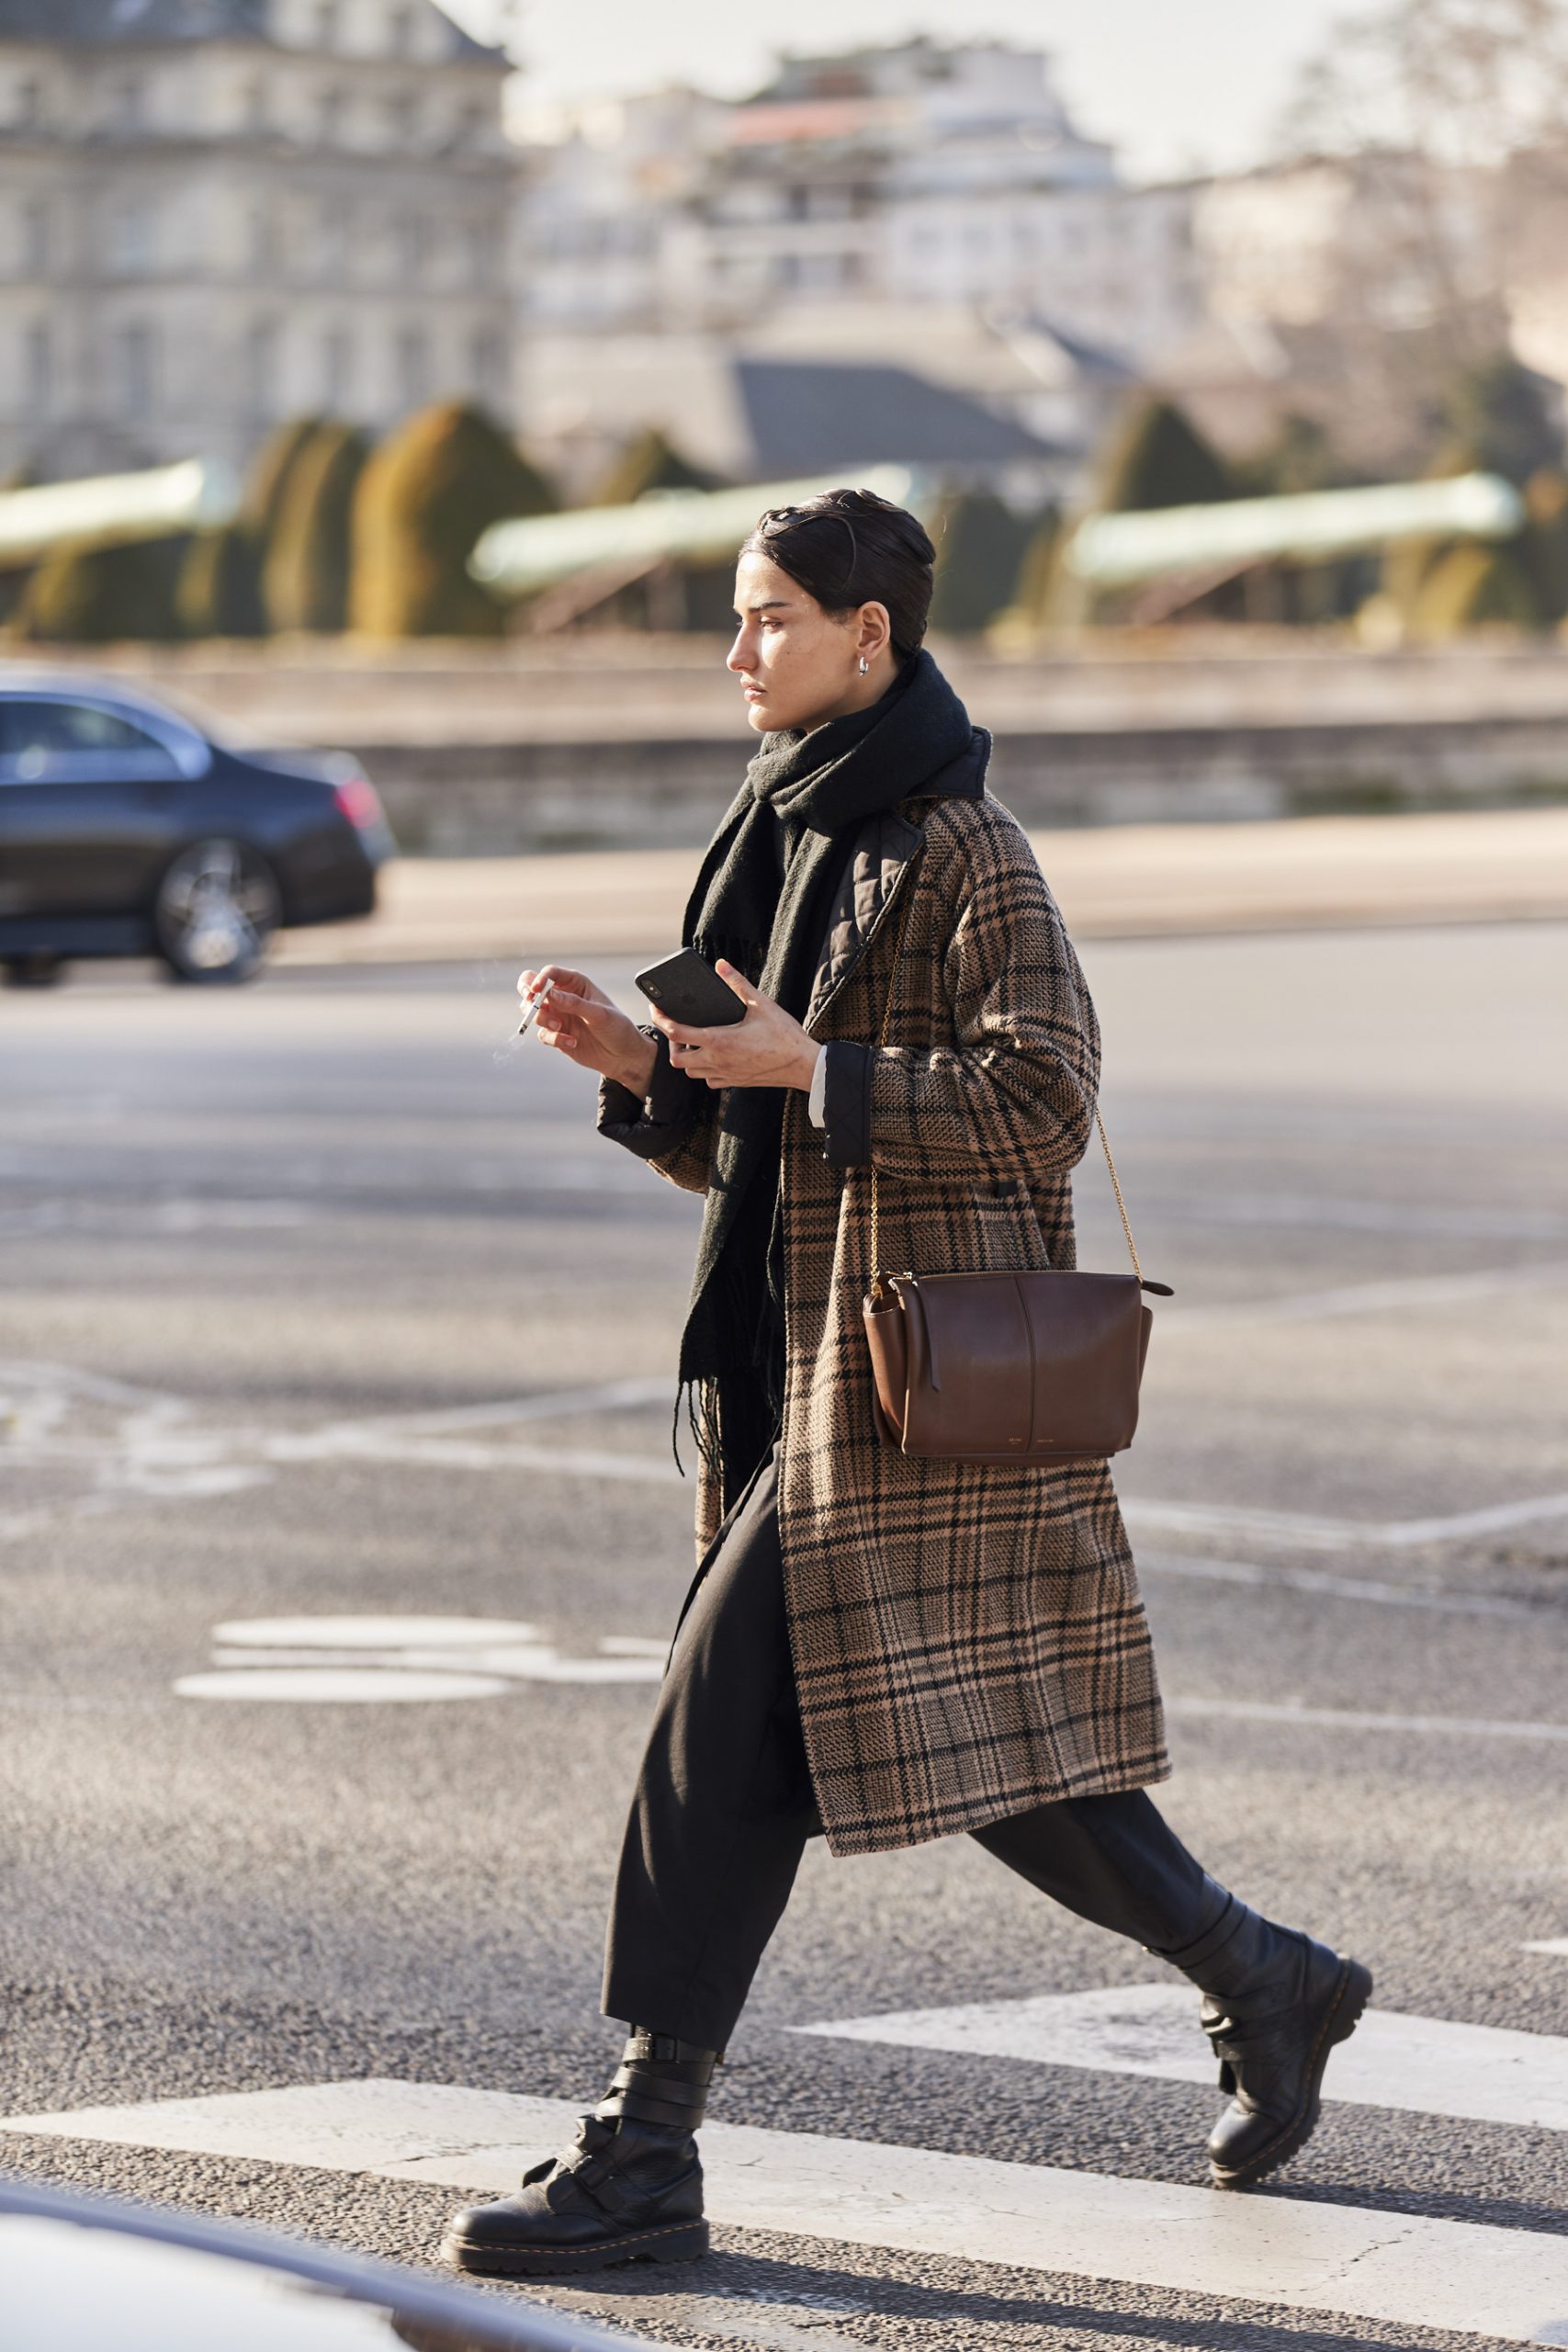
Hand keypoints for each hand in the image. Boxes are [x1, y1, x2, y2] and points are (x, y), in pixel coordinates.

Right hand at [518, 965, 656, 1093]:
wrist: (623, 1056)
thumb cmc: (617, 1028)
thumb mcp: (599, 1014)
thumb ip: (574, 1003)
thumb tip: (549, 994)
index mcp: (575, 984)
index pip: (550, 973)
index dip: (539, 979)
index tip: (536, 991)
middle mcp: (563, 997)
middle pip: (530, 987)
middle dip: (527, 994)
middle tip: (532, 1004)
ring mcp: (558, 1015)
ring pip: (533, 1012)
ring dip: (542, 1019)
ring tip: (560, 1028)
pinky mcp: (556, 1034)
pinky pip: (543, 1034)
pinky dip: (554, 1039)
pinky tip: (572, 1042)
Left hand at [650, 960, 818, 1091]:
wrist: (803, 1065)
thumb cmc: (784, 1036)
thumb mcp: (761, 1004)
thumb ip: (737, 983)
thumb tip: (722, 966)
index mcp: (719, 1040)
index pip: (676, 1033)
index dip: (661, 1019)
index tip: (656, 1009)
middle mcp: (717, 1060)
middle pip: (677, 1059)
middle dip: (672, 1044)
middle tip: (678, 1029)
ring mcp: (725, 1074)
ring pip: (691, 1072)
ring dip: (687, 1058)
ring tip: (694, 1042)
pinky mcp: (734, 1082)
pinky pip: (709, 1080)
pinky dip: (704, 1070)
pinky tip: (714, 1056)